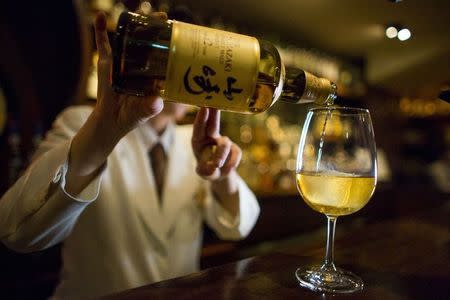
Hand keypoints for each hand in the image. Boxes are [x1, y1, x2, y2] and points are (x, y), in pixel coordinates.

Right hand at [92, 11, 166, 138]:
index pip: (163, 56)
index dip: (170, 44)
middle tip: (163, 17)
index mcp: (152, 76)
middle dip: (155, 29)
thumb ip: (149, 108)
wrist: (111, 121)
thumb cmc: (131, 116)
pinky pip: (103, 44)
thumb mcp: (142, 112)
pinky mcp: (107, 63)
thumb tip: (156, 102)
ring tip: (137, 13)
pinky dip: (101, 30)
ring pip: (129, 41)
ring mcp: (123, 63)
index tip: (177, 33)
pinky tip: (101, 16)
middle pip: (148, 43)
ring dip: (132, 26)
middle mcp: (139, 66)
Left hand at [191, 108, 241, 180]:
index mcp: (198, 140)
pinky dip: (230, 164)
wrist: (220, 174)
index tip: (204, 108)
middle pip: (213, 124)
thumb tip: (215, 166)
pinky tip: (227, 170)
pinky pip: (235, 155)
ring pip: (225, 145)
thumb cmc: (207, 170)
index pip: (199, 128)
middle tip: (215, 104)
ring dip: (221, 156)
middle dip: (214, 114)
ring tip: (217, 166)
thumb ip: (206, 171)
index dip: (201, 118)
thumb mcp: (203, 173)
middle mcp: (211, 137)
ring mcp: (224, 142)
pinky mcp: (235, 149)